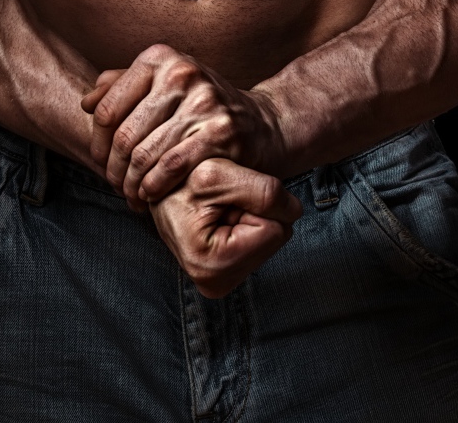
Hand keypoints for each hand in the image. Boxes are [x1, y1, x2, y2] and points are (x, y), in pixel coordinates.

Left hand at [82, 44, 284, 207]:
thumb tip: (87, 102)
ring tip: (130, 195)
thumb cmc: (201, 107)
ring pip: (144, 155)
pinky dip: (153, 187)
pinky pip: (170, 167)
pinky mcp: (220, 130)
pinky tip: (151, 195)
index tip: (102, 162)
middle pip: (123, 136)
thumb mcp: (164, 85)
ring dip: (131, 184)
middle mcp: (182, 73)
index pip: (106, 109)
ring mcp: (204, 101)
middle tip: (115, 186)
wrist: (260, 123)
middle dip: (113, 169)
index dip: (97, 143)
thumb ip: (122, 87)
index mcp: (160, 58)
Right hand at [149, 158, 301, 297]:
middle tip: (221, 205)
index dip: (257, 204)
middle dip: (254, 213)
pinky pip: (259, 244)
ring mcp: (217, 282)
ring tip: (218, 210)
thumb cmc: (182, 176)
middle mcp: (211, 283)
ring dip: (250, 217)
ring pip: (270, 239)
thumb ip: (264, 192)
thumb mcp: (218, 173)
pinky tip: (220, 220)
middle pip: (275, 238)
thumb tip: (294, 211)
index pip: (274, 231)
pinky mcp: (222, 275)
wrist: (162, 184)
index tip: (225, 198)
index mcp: (209, 263)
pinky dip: (245, 226)